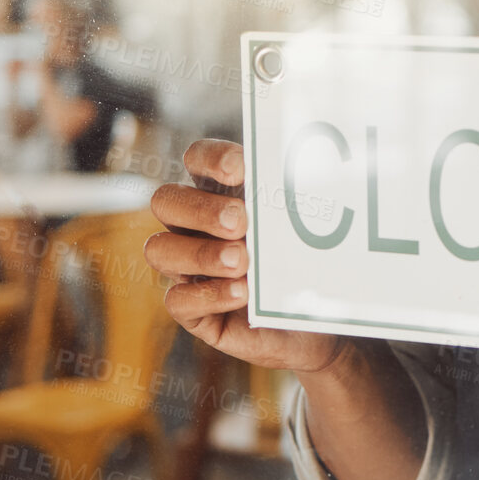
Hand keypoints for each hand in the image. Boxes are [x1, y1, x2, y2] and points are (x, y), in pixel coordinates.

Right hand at [146, 139, 348, 375]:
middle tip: (241, 222)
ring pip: (160, 250)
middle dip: (201, 209)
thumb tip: (306, 174)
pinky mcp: (193, 310)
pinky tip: (241, 293)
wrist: (319, 321)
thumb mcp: (308, 228)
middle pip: (166, 200)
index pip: (197, 159)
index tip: (239, 169)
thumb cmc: (310, 263)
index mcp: (221, 193)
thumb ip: (296, 201)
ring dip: (201, 253)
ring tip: (242, 261)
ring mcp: (188, 268)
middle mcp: (194, 227)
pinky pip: (176, 300)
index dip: (210, 158)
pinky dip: (208, 294)